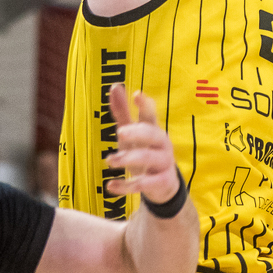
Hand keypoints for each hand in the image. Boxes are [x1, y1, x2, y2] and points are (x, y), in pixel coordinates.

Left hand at [104, 83, 182, 205]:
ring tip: (108, 161)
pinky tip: (110, 186)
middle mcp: (162, 144)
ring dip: (128, 159)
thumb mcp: (132, 133)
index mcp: (153, 129)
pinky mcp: (162, 182)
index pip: (151, 114)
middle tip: (120, 132)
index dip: (145, 105)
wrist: (163, 185)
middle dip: (137, 132)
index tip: (137, 95)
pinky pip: (144, 184)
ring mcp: (164, 163)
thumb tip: (114, 86)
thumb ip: (123, 112)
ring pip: (148, 158)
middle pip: (152, 134)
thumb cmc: (144, 151)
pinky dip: (126, 186)